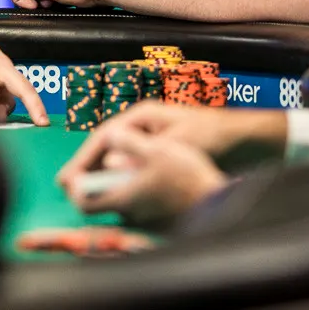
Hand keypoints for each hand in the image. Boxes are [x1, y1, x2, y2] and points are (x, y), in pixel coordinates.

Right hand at [57, 101, 285, 186]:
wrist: (242, 138)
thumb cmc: (212, 135)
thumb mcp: (177, 144)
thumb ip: (144, 155)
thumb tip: (112, 167)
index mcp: (143, 116)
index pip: (104, 135)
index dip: (84, 156)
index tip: (68, 176)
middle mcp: (142, 125)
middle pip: (106, 145)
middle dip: (86, 166)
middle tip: (66, 186)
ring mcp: (149, 138)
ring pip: (115, 157)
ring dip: (99, 174)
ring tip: (81, 193)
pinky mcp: (157, 152)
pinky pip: (129, 165)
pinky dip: (117, 178)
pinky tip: (110, 193)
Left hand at [65, 127, 227, 227]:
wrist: (217, 202)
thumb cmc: (186, 178)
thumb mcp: (157, 150)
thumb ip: (128, 143)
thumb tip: (109, 136)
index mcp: (122, 198)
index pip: (83, 201)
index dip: (74, 186)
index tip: (71, 174)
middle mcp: (129, 213)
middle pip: (99, 200)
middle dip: (92, 180)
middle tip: (90, 163)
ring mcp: (142, 218)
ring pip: (117, 198)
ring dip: (112, 181)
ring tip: (115, 158)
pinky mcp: (155, 217)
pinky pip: (133, 200)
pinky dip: (128, 185)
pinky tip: (138, 168)